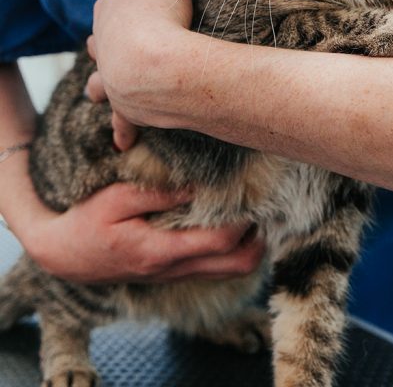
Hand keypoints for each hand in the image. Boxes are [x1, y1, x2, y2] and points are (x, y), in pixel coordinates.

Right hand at [23, 181, 264, 283]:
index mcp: (160, 251)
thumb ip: (158, 192)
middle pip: (240, 265)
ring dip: (249, 243)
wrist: (64, 256)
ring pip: (232, 270)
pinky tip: (229, 220)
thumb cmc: (87, 221)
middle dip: (260, 236)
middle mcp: (174, 269)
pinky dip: (232, 248)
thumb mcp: (116, 198)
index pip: (222, 240)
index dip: (245, 217)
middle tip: (262, 201)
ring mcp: (175, 275)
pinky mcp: (173, 273)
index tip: (252, 187)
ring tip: (251, 208)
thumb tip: (198, 183)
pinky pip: (216, 267)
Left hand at [86, 0, 192, 137]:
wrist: (159, 66)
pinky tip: (123, 141)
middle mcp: (104, 47)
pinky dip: (122, 129)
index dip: (127, 5)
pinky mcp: (127, 108)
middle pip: (101, 43)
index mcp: (108, 11)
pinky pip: (122, 121)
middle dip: (107, 45)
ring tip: (101, 93)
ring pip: (102, 83)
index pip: (114, 4)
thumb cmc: (160, 13)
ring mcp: (113, 79)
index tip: (142, 6)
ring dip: (103, 86)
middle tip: (116, 47)